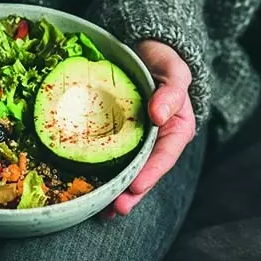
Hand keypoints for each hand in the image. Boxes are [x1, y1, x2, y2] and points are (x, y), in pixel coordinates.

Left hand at [102, 40, 195, 217]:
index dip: (151, 173)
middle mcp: (155, 140)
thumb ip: (172, 92)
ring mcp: (134, 139)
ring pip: (125, 169)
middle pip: (144, 171)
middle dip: (130, 192)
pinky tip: (86, 185)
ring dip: (114, 190)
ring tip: (101, 209)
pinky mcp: (114, 134)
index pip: (164, 156)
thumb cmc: (162, 61)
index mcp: (175, 129)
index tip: (135, 186)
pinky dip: (98, 171)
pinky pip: (107, 154)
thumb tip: (159, 115)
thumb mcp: (174, 71)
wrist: (142, 50)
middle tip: (115, 208)